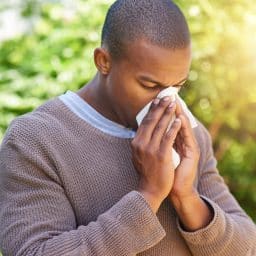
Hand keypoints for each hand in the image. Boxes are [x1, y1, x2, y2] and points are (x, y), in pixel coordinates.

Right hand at [131, 96, 180, 212]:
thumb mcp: (139, 155)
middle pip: (151, 120)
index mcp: (136, 142)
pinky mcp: (161, 154)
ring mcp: (150, 148)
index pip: (144, 122)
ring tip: (174, 104)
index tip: (157, 100)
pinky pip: (168, 137)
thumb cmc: (147, 172)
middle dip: (160, 107)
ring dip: (168, 113)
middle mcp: (141, 143)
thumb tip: (143, 131)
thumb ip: (141, 142)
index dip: (152, 110)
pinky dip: (174, 127)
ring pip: (160, 126)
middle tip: (167, 96)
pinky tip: (179, 120)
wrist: (150, 189)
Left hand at [168, 99, 199, 202]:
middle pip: (176, 122)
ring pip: (182, 127)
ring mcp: (189, 147)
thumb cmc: (164, 173)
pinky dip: (182, 127)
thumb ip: (158, 142)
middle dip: (170, 108)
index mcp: (175, 142)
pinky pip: (186, 137)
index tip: (158, 100)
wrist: (172, 189)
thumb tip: (148, 132)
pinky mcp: (193, 153)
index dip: (164, 112)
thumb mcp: (160, 154)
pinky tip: (179, 118)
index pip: (169, 123)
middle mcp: (184, 142)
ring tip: (173, 101)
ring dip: (177, 113)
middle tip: (166, 95)